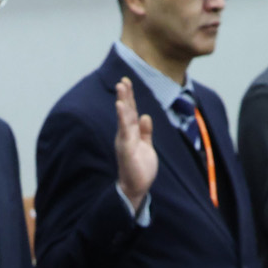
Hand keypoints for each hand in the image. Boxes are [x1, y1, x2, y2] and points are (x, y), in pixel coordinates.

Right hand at [113, 77, 157, 211]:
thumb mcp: (146, 146)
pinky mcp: (126, 148)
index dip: (129, 98)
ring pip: (124, 117)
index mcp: (132, 134)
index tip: (126, 82)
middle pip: (126, 111)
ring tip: (121, 87)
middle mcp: (126, 134)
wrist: (136, 187)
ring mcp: (125, 140)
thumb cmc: (140, 169)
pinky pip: (124, 130)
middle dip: (125, 95)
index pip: (131, 112)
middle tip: (123, 80)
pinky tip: (120, 106)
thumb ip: (145, 132)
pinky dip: (122, 118)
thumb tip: (145, 116)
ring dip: (123, 101)